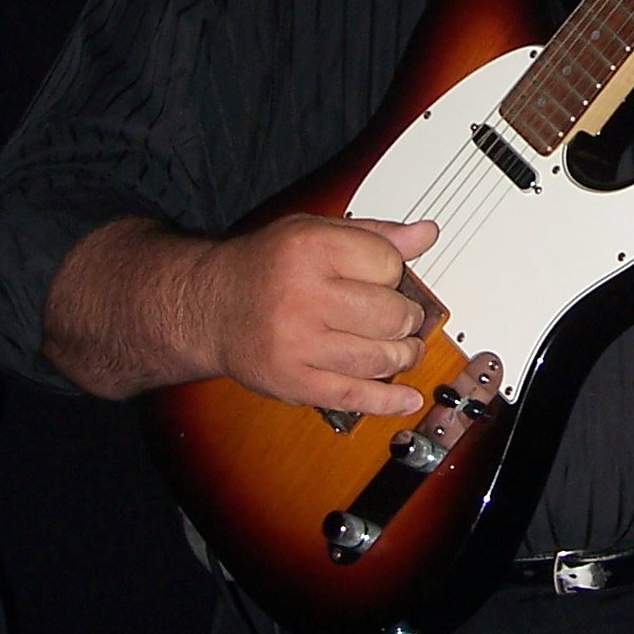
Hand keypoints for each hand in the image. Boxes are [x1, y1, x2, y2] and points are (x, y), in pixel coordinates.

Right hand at [201, 214, 438, 415]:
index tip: (386, 278)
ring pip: (380, 358)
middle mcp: (303, 296)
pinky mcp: (295, 382)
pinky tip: (407, 398)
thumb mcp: (314, 233)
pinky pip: (354, 396)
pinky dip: (388, 401)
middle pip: (390, 315)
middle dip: (406, 318)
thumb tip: (424, 234)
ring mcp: (299, 344)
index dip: (394, 272)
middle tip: (400, 318)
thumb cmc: (264, 268)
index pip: (388, 264)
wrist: (208, 307)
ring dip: (403, 356)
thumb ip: (373, 234)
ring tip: (401, 349)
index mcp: (310, 250)